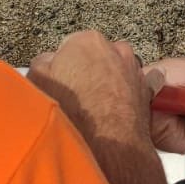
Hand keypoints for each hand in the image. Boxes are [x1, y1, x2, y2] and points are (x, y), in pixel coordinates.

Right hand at [27, 30, 155, 147]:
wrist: (107, 142)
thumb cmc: (74, 112)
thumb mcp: (37, 81)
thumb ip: (42, 64)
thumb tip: (46, 63)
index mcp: (87, 41)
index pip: (70, 47)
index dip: (62, 66)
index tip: (59, 80)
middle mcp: (116, 50)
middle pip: (95, 58)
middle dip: (86, 73)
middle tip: (74, 95)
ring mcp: (134, 69)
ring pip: (115, 72)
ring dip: (106, 84)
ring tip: (92, 108)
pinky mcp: (147, 90)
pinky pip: (132, 88)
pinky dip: (124, 97)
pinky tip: (111, 112)